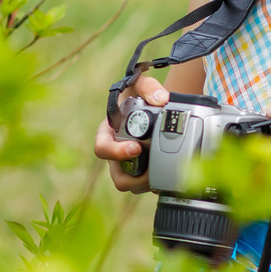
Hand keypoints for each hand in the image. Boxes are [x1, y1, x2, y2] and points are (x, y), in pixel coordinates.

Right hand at [94, 75, 169, 192]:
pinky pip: (145, 186)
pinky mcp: (142, 171)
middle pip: (118, 176)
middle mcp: (116, 152)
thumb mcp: (140, 85)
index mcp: (108, 133)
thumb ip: (148, 87)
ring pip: (132, 185)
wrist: (154, 105)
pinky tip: (168, 178)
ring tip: (163, 176)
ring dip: (146, 184)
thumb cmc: (140, 94)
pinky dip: (156, 185)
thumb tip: (161, 99)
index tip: (136, 148)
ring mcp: (128, 164)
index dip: (116, 152)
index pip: (102, 149)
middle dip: (134, 178)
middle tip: (152, 172)